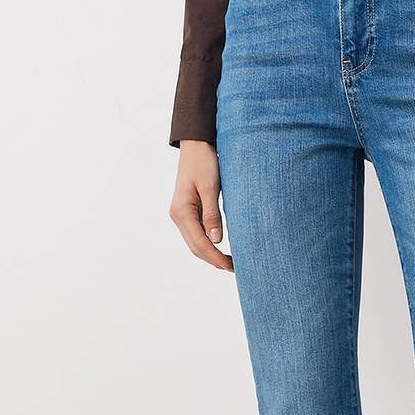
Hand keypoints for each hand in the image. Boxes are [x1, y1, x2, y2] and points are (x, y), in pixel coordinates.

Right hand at [169, 140, 233, 270]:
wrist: (196, 145)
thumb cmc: (204, 162)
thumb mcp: (210, 187)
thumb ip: (212, 214)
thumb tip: (216, 241)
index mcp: (181, 212)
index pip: (199, 243)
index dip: (215, 257)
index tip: (231, 266)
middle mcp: (178, 216)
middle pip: (195, 247)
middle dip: (214, 260)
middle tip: (235, 269)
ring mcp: (182, 214)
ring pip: (196, 242)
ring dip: (211, 253)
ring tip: (230, 262)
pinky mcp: (188, 211)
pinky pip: (197, 233)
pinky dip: (209, 243)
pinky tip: (221, 247)